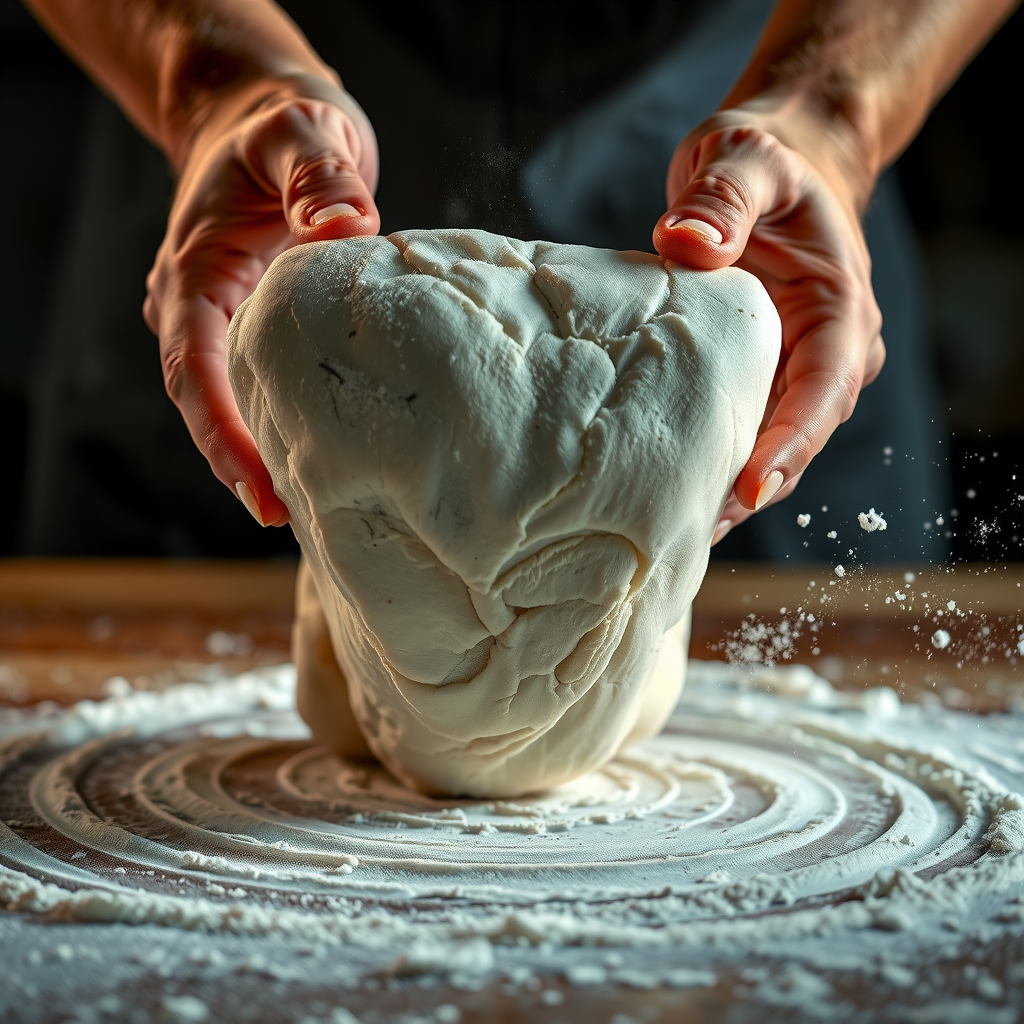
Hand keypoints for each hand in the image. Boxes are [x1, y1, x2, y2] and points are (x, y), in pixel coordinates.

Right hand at [143, 80, 379, 526]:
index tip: (257, 486)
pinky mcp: (256, 324)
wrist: (263, 122)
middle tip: (285, 518)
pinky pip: (259, 382)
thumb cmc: (278, 128)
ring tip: (306, 508)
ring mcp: (224, 318)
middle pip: (205, 401)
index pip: (194, 365)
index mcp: (196, 272)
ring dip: (258, 453)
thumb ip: (318, 174)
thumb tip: (348, 228)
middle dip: (238, 463)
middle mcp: (199, 305)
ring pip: (230, 400)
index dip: (220, 432)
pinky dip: (279, 422)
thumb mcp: (299, 131)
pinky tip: (319, 455)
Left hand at [652, 110, 884, 543]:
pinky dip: (707, 460)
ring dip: (725, 487)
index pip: (821, 392)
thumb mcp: (747, 161)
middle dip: (748, 488)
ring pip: (765, 445)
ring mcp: (790, 372)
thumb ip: (722, 199)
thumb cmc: (767, 166)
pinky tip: (661, 487)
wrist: (774, 171)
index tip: (749, 488)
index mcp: (838, 313)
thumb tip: (686, 244)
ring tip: (669, 528)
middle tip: (690, 530)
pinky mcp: (755, 377)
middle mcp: (824, 355)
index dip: (789, 446)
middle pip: (794, 439)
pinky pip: (736, 428)